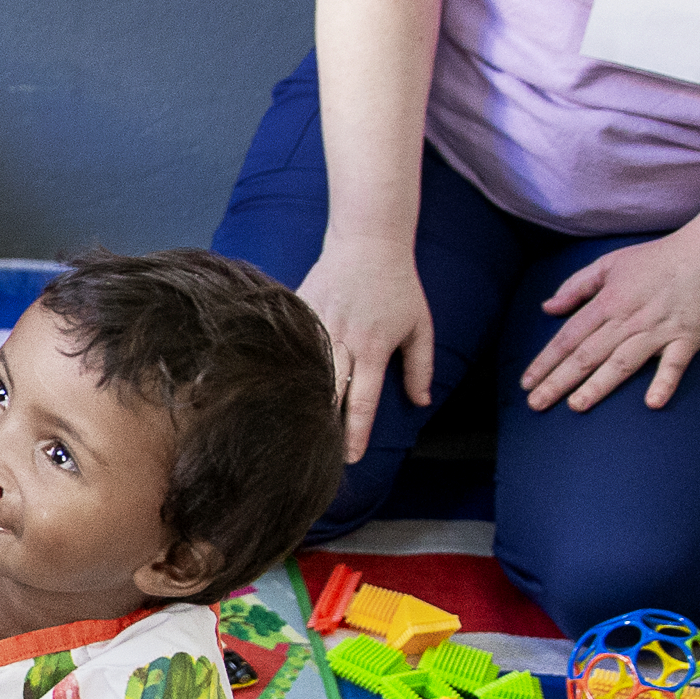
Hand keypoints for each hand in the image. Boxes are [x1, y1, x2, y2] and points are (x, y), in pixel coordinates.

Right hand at [298, 235, 435, 465]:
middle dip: (326, 424)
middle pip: (331, 391)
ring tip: (298, 426)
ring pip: (308, 371)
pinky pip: (292, 344)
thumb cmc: (398, 285)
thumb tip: (421, 402)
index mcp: (375, 346)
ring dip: (304, 400)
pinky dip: (286, 366)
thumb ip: (421, 366)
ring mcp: (318, 324)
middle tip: (322, 452)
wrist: (367, 241)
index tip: (351, 457)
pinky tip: (278, 386)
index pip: (364, 399)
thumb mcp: (420, 325)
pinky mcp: (300, 310)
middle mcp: (344, 338)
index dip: (357, 432)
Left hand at [522, 232, 699, 412]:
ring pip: (622, 362)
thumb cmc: (659, 259)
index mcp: (608, 302)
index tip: (527, 383)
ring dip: (599, 385)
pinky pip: (675, 364)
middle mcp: (629, 319)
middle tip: (536, 404)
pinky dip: (664, 382)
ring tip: (577, 406)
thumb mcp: (609, 264)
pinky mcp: (688, 338)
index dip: (546, 361)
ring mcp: (659, 330)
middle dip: (559, 381)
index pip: (568, 337)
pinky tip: (652, 402)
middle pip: (587, 354)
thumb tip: (548, 307)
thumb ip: (576, 287)